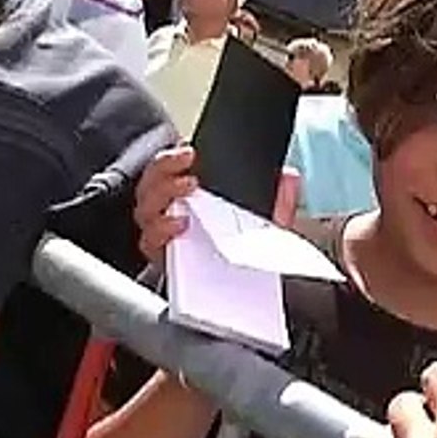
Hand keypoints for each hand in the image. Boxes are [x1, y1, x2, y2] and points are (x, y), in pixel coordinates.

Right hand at [133, 146, 302, 261]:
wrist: (237, 288)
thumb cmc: (243, 247)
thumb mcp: (266, 221)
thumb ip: (279, 198)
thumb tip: (290, 176)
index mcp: (189, 194)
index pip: (170, 166)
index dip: (173, 155)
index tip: (190, 150)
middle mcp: (169, 209)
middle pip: (152, 181)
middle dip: (166, 167)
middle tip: (188, 163)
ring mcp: (161, 231)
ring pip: (146, 207)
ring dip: (163, 194)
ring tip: (188, 189)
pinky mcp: (160, 255)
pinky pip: (150, 240)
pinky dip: (161, 230)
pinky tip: (179, 224)